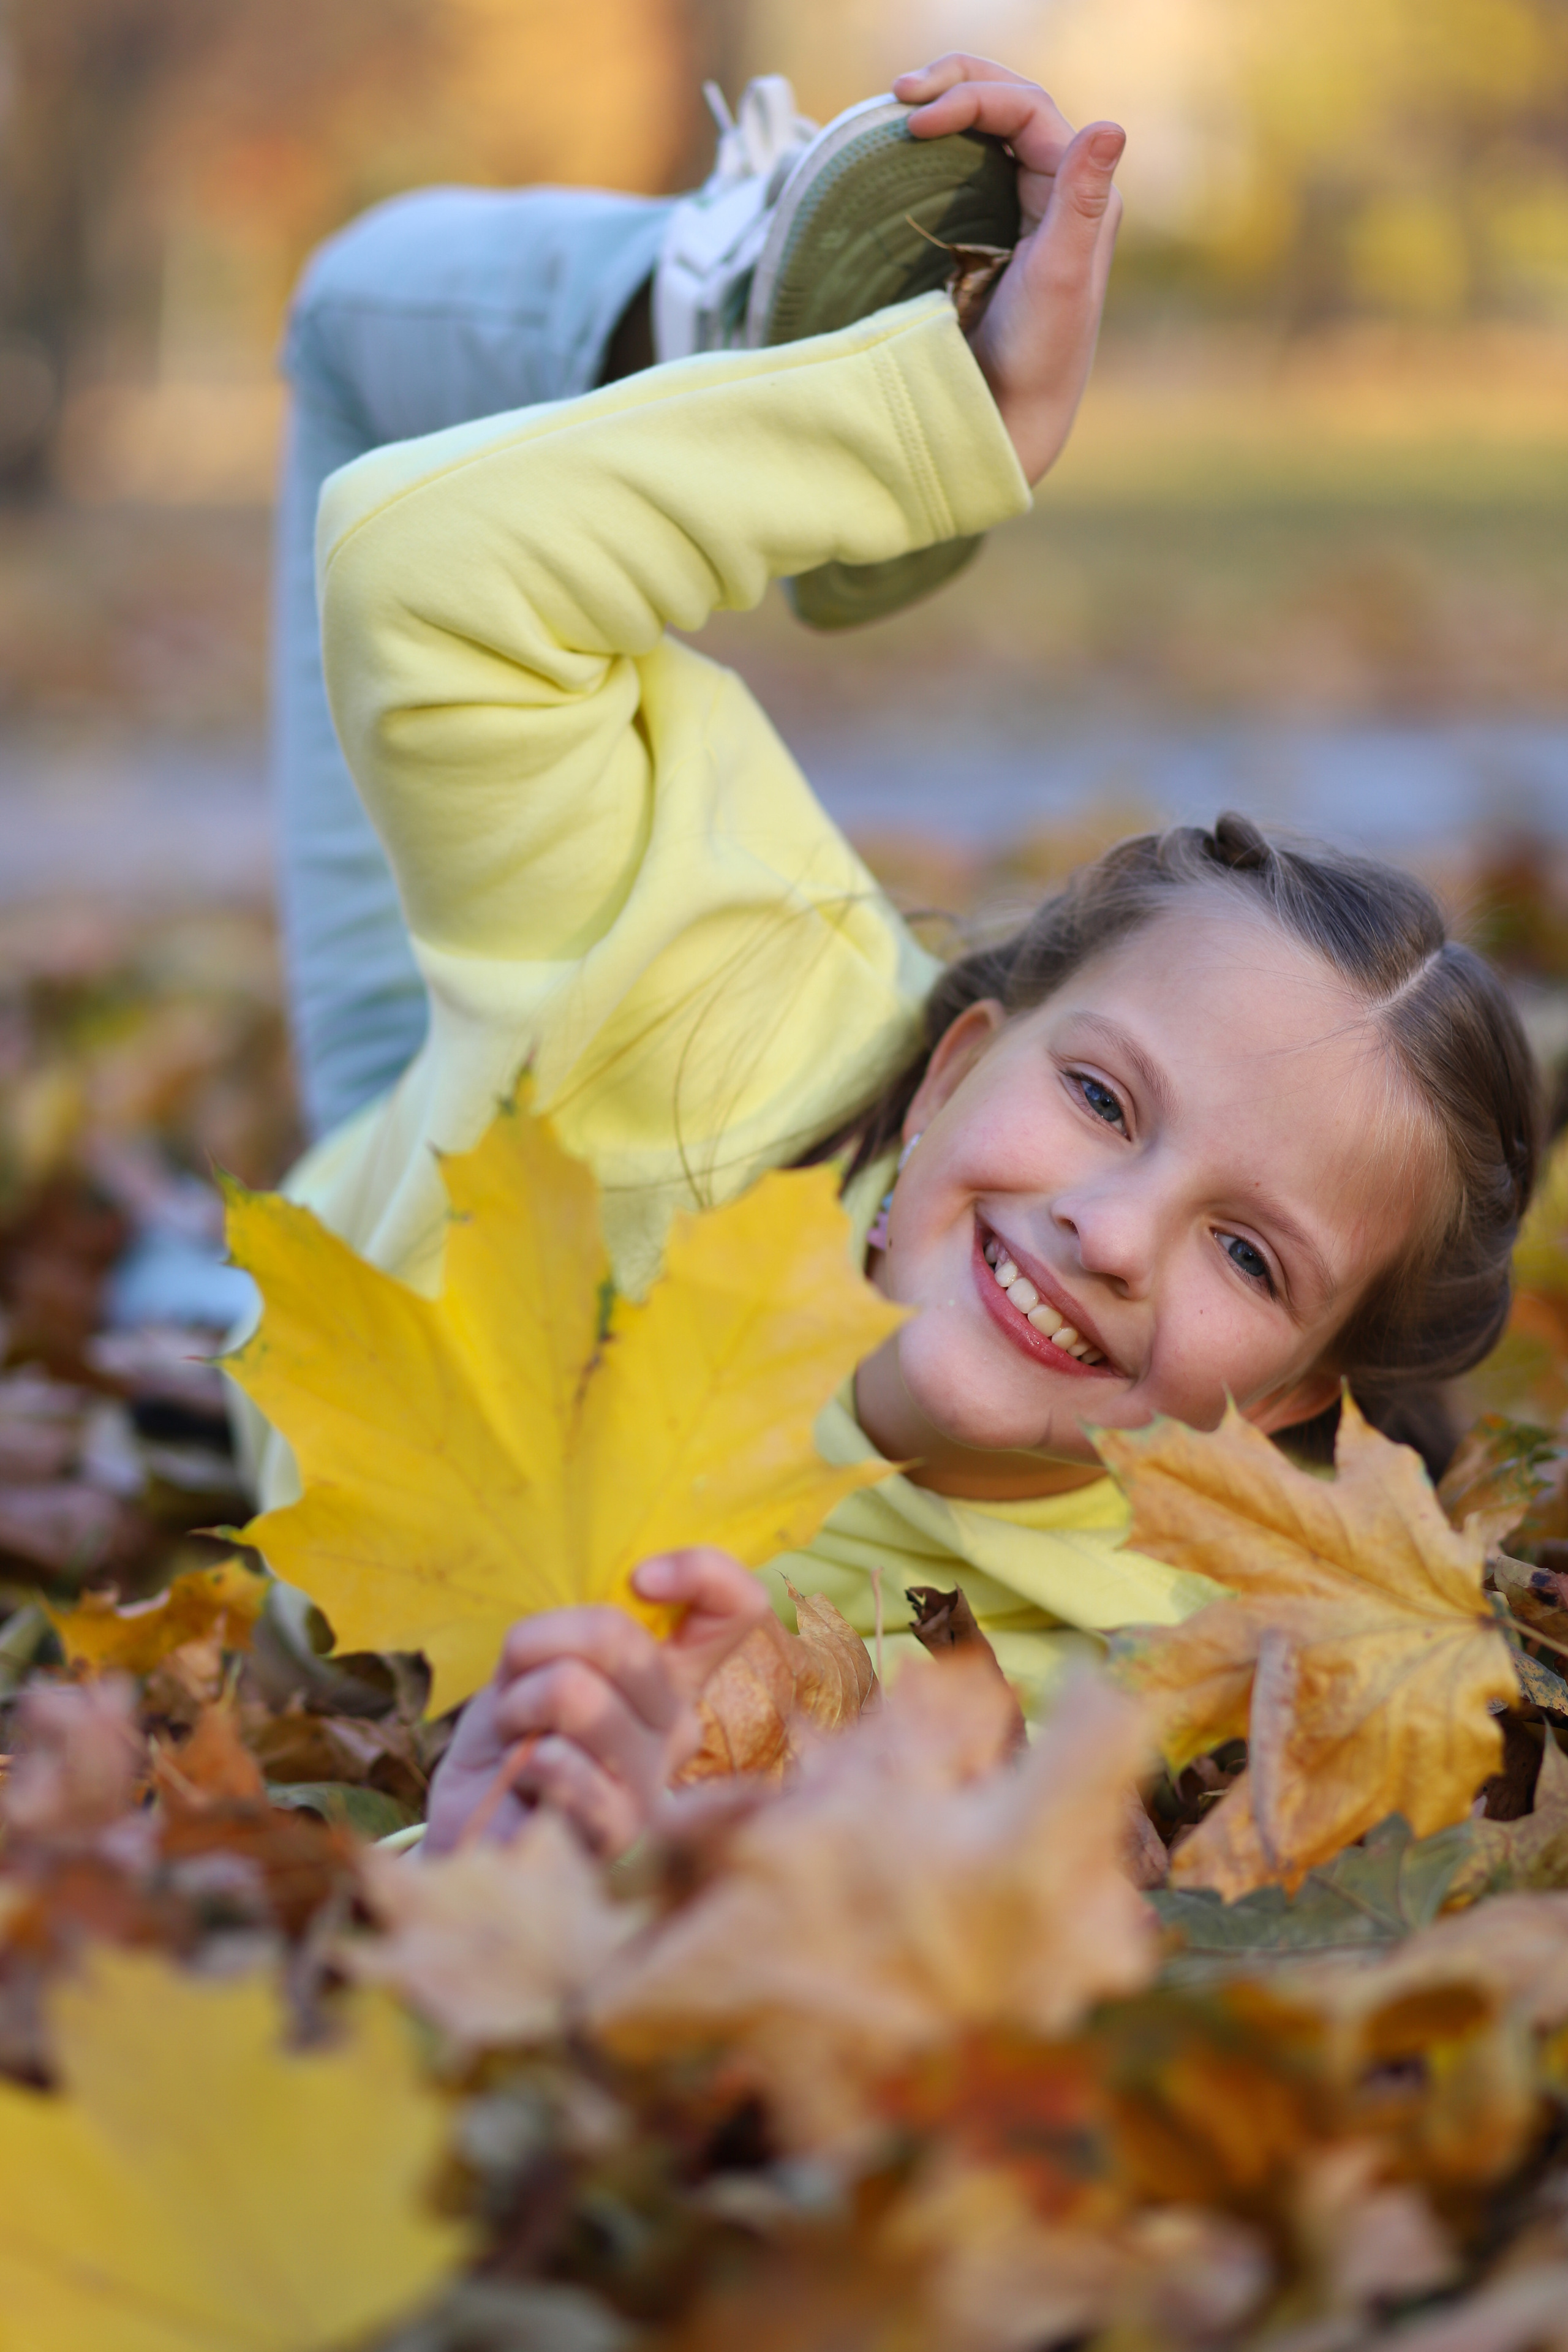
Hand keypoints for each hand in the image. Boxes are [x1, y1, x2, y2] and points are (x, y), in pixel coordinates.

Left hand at [423, 1547, 770, 1858]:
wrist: (469, 1825)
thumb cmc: (509, 1737)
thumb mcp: (533, 1661)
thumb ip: (578, 1630)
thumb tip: (626, 1594)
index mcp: (667, 1677)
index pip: (738, 1608)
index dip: (704, 1572)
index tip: (640, 1579)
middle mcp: (676, 1727)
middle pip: (619, 1636)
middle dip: (537, 1645)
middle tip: (519, 1693)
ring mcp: (654, 1783)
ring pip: (578, 1693)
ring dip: (517, 1708)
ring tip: (517, 1743)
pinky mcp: (621, 1835)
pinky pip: (566, 1766)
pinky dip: (524, 1764)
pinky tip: (524, 1787)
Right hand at [893, 56, 1124, 484]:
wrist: (1015, 414)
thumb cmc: (1040, 354)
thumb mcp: (1061, 275)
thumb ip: (1081, 199)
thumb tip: (1111, 126)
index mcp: (1080, 191)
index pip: (1024, 108)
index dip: (969, 98)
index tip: (914, 123)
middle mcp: (1059, 190)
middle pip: (1008, 104)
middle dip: (955, 85)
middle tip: (900, 93)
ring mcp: (1024, 211)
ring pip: (986, 130)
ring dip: (944, 109)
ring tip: (898, 110)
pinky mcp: (993, 236)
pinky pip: (967, 169)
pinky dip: (936, 150)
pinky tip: (906, 154)